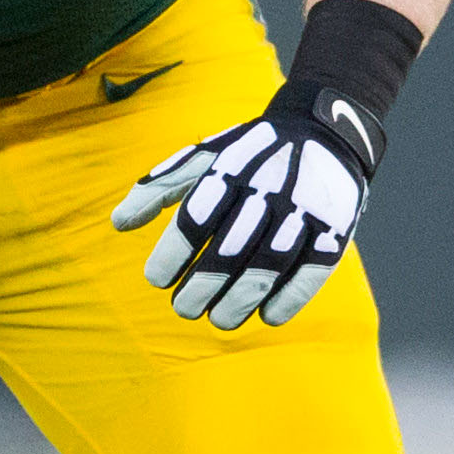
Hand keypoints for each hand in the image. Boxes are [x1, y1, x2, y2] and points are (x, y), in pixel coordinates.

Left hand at [111, 81, 381, 330]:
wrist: (325, 134)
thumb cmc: (248, 155)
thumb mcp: (202, 157)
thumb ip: (158, 187)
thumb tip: (118, 224)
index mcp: (229, 171)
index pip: (194, 219)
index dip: (171, 255)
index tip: (156, 279)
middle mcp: (267, 190)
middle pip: (228, 250)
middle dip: (200, 287)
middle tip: (183, 309)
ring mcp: (304, 210)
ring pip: (267, 267)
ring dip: (239, 301)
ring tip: (218, 320)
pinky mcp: (335, 230)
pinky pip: (311, 273)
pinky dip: (288, 300)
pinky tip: (265, 315)